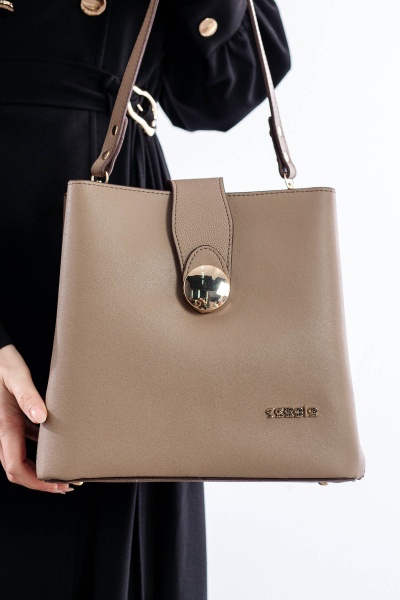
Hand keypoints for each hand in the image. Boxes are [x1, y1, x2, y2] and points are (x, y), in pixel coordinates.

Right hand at [0, 344, 73, 493]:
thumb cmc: (2, 362)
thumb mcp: (16, 375)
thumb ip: (28, 395)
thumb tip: (40, 416)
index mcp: (4, 426)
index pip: (15, 467)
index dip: (36, 482)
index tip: (58, 485)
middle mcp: (4, 430)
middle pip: (17, 469)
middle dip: (40, 481)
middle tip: (67, 483)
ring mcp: (8, 426)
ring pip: (22, 457)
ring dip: (41, 467)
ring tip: (66, 469)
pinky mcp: (14, 418)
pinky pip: (26, 442)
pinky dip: (41, 450)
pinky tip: (58, 445)